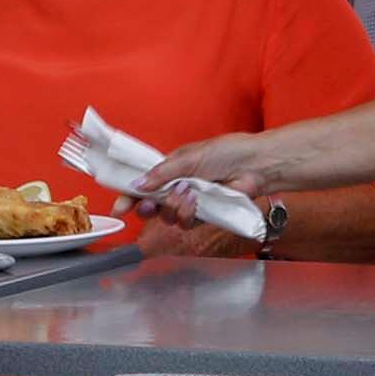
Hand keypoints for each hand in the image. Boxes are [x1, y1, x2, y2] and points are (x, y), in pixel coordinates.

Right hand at [139, 136, 281, 259]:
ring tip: (188, 193)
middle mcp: (177, 186)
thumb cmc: (225, 153)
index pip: (143, 184)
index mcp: (170, 169)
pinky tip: (199, 201)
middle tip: (151, 204)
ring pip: (168, 216)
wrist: (254, 165)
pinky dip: (190, 214)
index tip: (120, 208)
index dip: (129, 197)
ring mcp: (190, 202)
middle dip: (148, 207)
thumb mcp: (188, 158)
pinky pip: (187, 223)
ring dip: (174, 207)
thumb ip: (161, 173)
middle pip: (151, 206)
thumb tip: (137, 184)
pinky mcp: (204, 215)